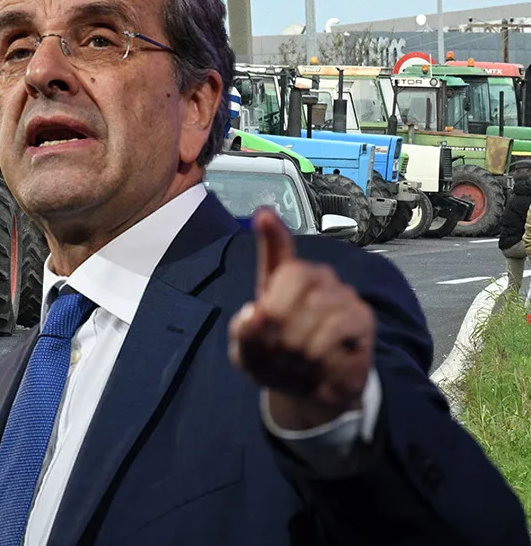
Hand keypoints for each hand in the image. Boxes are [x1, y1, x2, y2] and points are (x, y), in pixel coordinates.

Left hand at [229, 207, 375, 429]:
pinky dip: (321, 354)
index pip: (279, 254)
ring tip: (296, 363)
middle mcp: (315, 279)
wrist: (310, 391)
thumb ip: (245, 333)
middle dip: (278, 321)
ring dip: (298, 347)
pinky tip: (319, 365)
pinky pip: (337, 329)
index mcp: (282, 280)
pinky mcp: (362, 317)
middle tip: (275, 352)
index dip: (272, 236)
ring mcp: (341, 294)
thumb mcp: (249, 352)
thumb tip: (256, 311)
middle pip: (295, 278)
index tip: (264, 216)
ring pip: (315, 310)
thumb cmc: (276, 361)